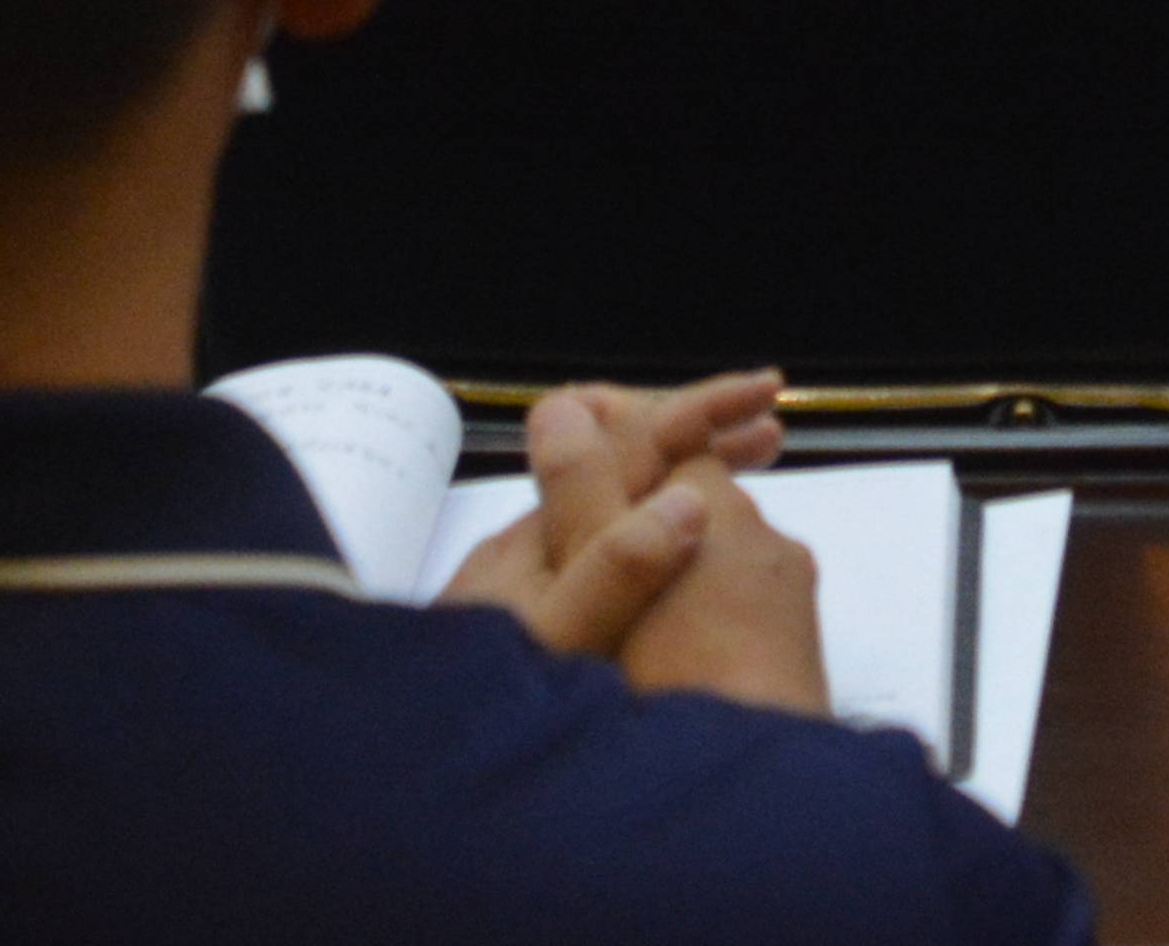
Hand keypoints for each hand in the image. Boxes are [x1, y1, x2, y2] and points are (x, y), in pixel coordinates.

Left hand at [442, 374, 829, 711]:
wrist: (398, 770)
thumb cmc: (475, 709)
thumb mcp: (556, 641)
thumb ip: (615, 573)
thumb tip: (687, 498)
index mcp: (540, 535)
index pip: (625, 440)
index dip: (699, 411)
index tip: (764, 397)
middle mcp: (533, 547)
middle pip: (621, 464)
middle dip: (697, 438)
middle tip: (771, 434)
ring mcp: (531, 586)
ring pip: (615, 509)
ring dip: (681, 482)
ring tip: (744, 473)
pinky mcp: (534, 627)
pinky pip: (608, 551)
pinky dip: (658, 532)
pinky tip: (681, 558)